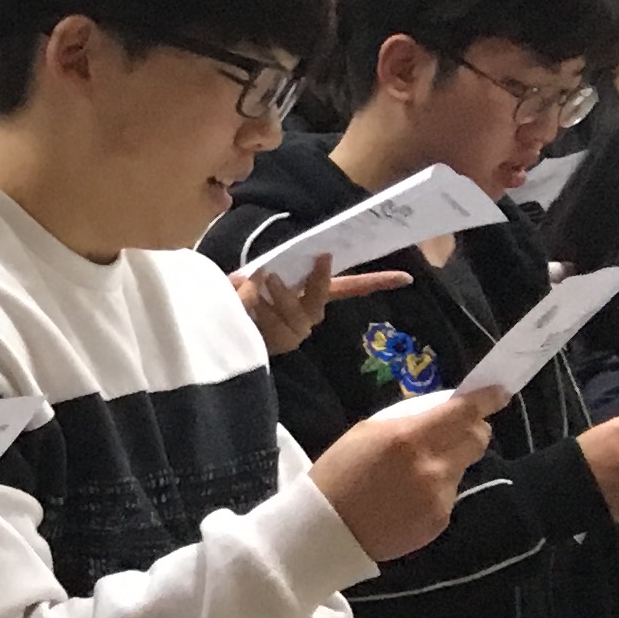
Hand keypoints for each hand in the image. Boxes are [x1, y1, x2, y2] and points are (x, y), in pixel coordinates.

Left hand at [235, 255, 411, 355]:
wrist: (212, 320)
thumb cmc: (236, 294)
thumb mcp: (250, 276)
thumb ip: (262, 273)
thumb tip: (260, 274)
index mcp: (309, 294)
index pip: (349, 288)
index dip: (376, 283)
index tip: (406, 278)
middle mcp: (306, 317)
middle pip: (319, 303)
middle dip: (311, 285)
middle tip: (286, 271)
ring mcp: (293, 333)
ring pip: (295, 317)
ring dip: (277, 298)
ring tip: (258, 282)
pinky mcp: (278, 346)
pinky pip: (275, 329)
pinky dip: (260, 312)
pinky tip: (246, 304)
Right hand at [308, 386, 497, 560]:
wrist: (324, 530)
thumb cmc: (337, 475)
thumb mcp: (366, 433)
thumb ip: (408, 421)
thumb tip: (441, 414)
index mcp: (409, 438)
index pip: (464, 412)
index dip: (487, 400)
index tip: (499, 394)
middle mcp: (433, 466)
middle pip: (478, 438)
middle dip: (472, 430)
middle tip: (454, 431)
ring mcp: (440, 496)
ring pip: (462, 467)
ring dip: (447, 463)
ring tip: (411, 476)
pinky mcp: (440, 520)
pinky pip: (448, 495)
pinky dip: (434, 490)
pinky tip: (406, 500)